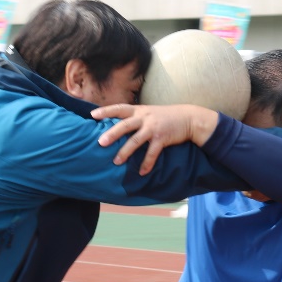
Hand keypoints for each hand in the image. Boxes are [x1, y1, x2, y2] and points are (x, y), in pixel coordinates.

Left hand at [93, 104, 219, 174]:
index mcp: (139, 110)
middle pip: (124, 125)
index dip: (105, 111)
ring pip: (135, 140)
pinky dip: (147, 163)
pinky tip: (142, 172)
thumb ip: (136, 117)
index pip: (119, 108)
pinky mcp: (162, 138)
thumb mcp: (149, 112)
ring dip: (125, 152)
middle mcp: (144, 118)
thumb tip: (118, 126)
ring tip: (116, 162)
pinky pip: (152, 153)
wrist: (188, 118)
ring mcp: (153, 128)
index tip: (92, 114)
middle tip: (100, 143)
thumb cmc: (166, 116)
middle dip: (112, 134)